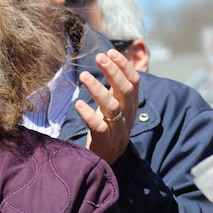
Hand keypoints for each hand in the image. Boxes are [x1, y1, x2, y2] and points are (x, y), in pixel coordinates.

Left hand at [75, 49, 139, 164]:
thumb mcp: (116, 106)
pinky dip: (89, 114)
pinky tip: (78, 104)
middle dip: (113, 72)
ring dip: (98, 90)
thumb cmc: (108, 128)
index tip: (111, 51)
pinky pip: (99, 127)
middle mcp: (127, 116)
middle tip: (99, 57)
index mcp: (131, 106)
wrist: (105, 162)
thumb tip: (110, 59)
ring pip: (112, 107)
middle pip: (125, 91)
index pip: (134, 82)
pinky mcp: (105, 142)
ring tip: (84, 76)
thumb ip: (115, 87)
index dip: (124, 66)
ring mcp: (118, 130)